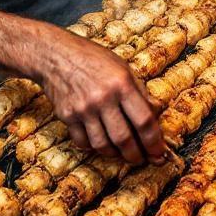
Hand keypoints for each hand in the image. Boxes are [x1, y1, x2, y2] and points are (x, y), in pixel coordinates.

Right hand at [31, 26, 163, 164]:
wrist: (56, 55)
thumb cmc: (94, 59)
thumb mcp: (123, 68)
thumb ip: (139, 92)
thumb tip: (155, 115)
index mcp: (122, 84)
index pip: (144, 121)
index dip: (154, 142)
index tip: (159, 153)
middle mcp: (103, 98)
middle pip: (123, 139)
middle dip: (136, 155)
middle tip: (142, 160)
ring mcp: (83, 109)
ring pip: (102, 145)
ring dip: (115, 154)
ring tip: (122, 153)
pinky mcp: (67, 116)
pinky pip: (83, 142)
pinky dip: (94, 147)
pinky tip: (101, 144)